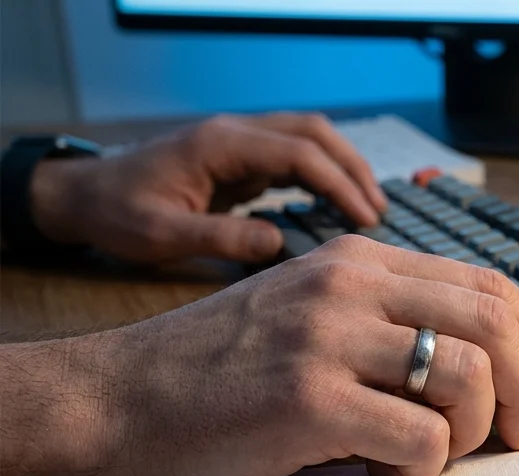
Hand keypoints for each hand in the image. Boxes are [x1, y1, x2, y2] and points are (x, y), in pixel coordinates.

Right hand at [14, 237, 518, 475]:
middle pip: (494, 322)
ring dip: (474, 431)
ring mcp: (329, 339)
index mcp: (359, 262)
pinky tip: (385, 475)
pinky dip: (423, 469)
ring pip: (467, 375)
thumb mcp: (307, 315)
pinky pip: (420, 438)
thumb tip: (484, 368)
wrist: (116, 401)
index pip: (488, 283)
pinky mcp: (309, 400)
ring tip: (436, 455)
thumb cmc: (217, 370)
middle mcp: (350, 287)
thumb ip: (386, 322)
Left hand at [28, 112, 386, 263]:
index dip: (339, 185)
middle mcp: (235, 133)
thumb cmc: (117, 214)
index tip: (365, 220)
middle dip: (353, 169)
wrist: (83, 196)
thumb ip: (222, 239)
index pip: (300, 153)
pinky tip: (336, 206)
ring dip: (342, 167)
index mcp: (220, 146)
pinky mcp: (238, 158)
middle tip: (378, 211)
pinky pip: (293, 156)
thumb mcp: (162, 235)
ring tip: (367, 208)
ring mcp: (238, 142)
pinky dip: (323, 175)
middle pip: (314, 132)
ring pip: (308, 139)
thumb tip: (279, 243)